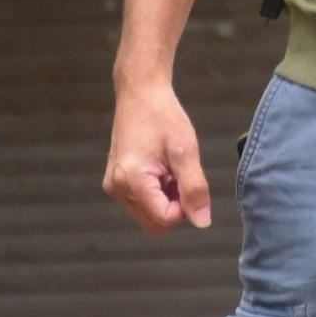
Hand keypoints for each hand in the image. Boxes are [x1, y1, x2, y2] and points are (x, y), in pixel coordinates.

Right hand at [103, 79, 211, 235]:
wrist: (141, 93)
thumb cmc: (163, 116)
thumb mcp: (186, 151)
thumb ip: (194, 188)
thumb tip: (202, 221)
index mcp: (131, 180)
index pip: (164, 220)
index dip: (185, 207)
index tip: (189, 181)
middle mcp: (116, 188)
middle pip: (154, 223)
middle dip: (174, 206)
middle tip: (179, 174)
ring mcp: (113, 186)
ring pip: (148, 215)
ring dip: (166, 199)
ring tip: (170, 168)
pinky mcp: (116, 182)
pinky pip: (141, 202)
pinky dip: (156, 193)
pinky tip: (161, 168)